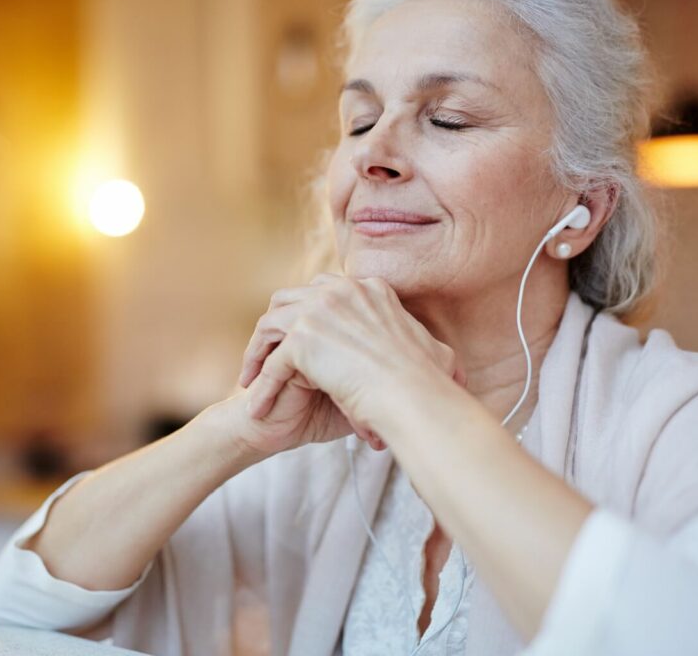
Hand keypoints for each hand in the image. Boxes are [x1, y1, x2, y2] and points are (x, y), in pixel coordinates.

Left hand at [240, 274, 465, 445]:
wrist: (416, 397)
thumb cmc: (429, 384)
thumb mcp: (435, 352)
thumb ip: (423, 346)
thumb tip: (446, 361)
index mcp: (369, 289)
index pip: (325, 292)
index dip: (308, 316)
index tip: (302, 342)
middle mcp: (342, 290)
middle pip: (291, 299)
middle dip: (276, 326)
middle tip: (267, 356)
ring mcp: (320, 310)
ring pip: (271, 324)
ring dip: (257, 352)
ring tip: (251, 380)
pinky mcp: (303, 338)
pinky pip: (272, 363)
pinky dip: (262, 386)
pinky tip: (258, 409)